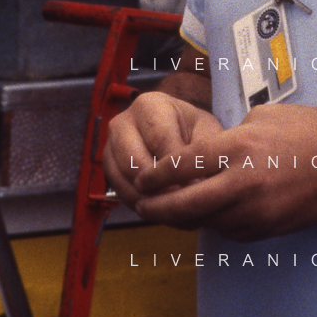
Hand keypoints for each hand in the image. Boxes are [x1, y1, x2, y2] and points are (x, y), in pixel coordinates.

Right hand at [102, 91, 223, 211]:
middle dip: (160, 187)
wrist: (180, 134)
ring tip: (178, 210)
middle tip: (184, 203)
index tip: (197, 186)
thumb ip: (202, 153)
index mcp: (148, 105)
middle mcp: (122, 122)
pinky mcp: (109, 169)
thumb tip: (197, 183)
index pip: (159, 140)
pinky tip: (166, 211)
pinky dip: (143, 206)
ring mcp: (111, 146)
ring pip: (125, 182)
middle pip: (135, 163)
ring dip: (151, 201)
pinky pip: (121, 193)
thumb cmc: (195, 131)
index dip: (178, 167)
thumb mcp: (206, 133)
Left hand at [132, 102, 316, 239]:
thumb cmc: (309, 130)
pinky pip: (229, 230)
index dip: (157, 174)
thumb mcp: (263, 116)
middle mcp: (242, 182)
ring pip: (204, 222)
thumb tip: (205, 152)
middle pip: (184, 205)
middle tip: (141, 206)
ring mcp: (255, 210)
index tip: (144, 178)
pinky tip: (209, 213)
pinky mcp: (266, 228)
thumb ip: (229, 135)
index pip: (183, 165)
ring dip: (185, 219)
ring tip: (169, 211)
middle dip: (157, 208)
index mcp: (239, 147)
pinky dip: (215, 223)